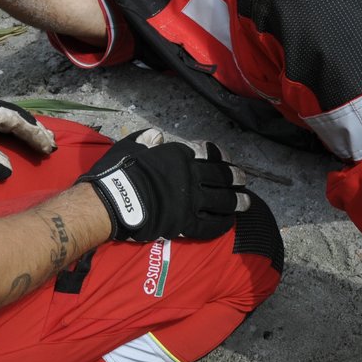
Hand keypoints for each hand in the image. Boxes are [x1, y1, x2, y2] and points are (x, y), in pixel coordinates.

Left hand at [0, 96, 56, 180]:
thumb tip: (9, 170)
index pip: (17, 121)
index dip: (34, 134)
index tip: (48, 147)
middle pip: (18, 116)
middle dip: (36, 130)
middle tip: (52, 144)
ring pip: (12, 117)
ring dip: (29, 128)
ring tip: (45, 140)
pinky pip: (4, 119)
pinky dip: (17, 127)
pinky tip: (25, 135)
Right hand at [79, 128, 249, 241]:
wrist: (115, 200)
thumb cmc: (120, 170)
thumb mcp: (132, 145)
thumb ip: (146, 139)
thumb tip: (156, 136)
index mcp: (179, 155)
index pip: (207, 153)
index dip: (219, 155)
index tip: (228, 158)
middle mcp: (191, 176)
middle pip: (220, 177)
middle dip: (235, 178)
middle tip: (243, 180)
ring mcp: (191, 201)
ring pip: (221, 201)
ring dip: (236, 202)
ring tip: (246, 203)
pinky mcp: (185, 224)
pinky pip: (209, 225)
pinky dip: (221, 224)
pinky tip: (229, 223)